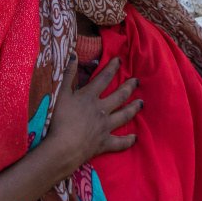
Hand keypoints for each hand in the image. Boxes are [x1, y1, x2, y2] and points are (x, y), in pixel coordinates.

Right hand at [46, 55, 142, 178]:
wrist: (64, 146)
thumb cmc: (60, 119)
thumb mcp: (61, 93)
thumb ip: (68, 73)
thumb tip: (73, 54)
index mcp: (90, 96)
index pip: (104, 78)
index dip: (112, 68)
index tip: (120, 60)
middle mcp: (101, 110)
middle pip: (119, 96)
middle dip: (129, 87)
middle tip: (137, 81)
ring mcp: (105, 127)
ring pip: (124, 116)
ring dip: (133, 109)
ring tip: (141, 103)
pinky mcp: (105, 143)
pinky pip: (120, 143)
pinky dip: (128, 141)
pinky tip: (135, 138)